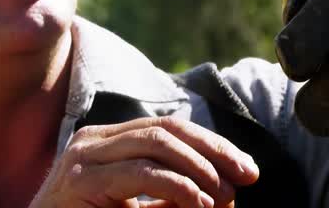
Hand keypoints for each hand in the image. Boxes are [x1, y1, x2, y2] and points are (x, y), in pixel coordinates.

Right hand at [29, 115, 259, 207]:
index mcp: (107, 142)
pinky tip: (199, 201)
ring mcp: (83, 157)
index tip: (248, 170)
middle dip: (214, 151)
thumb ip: (173, 197)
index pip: (169, 128)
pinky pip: (138, 173)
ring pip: (154, 142)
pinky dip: (176, 186)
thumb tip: (226, 191)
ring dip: (199, 168)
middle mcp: (93, 140)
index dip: (213, 144)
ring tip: (224, 194)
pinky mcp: (79, 181)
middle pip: (166, 128)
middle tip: (247, 175)